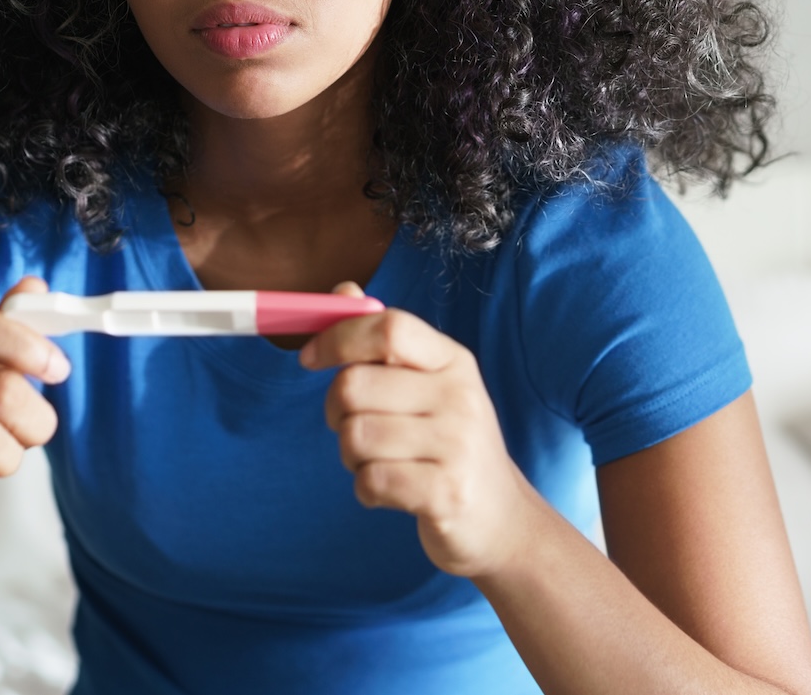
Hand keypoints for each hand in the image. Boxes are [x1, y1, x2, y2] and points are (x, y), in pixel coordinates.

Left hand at [301, 288, 537, 577]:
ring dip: (351, 456)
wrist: (501, 519)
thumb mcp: (429, 385)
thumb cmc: (450, 445)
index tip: (310, 357)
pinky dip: (366, 489)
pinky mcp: (446, 493)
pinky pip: (370, 481)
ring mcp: (457, 446)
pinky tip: (391, 490)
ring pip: (355, 437)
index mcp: (453, 361)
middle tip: (353, 427)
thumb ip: (386, 341)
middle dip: (335, 411)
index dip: (338, 337)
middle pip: (354, 385)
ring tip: (380, 462)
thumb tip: (342, 292)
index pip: (389, 327)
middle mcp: (460, 396)